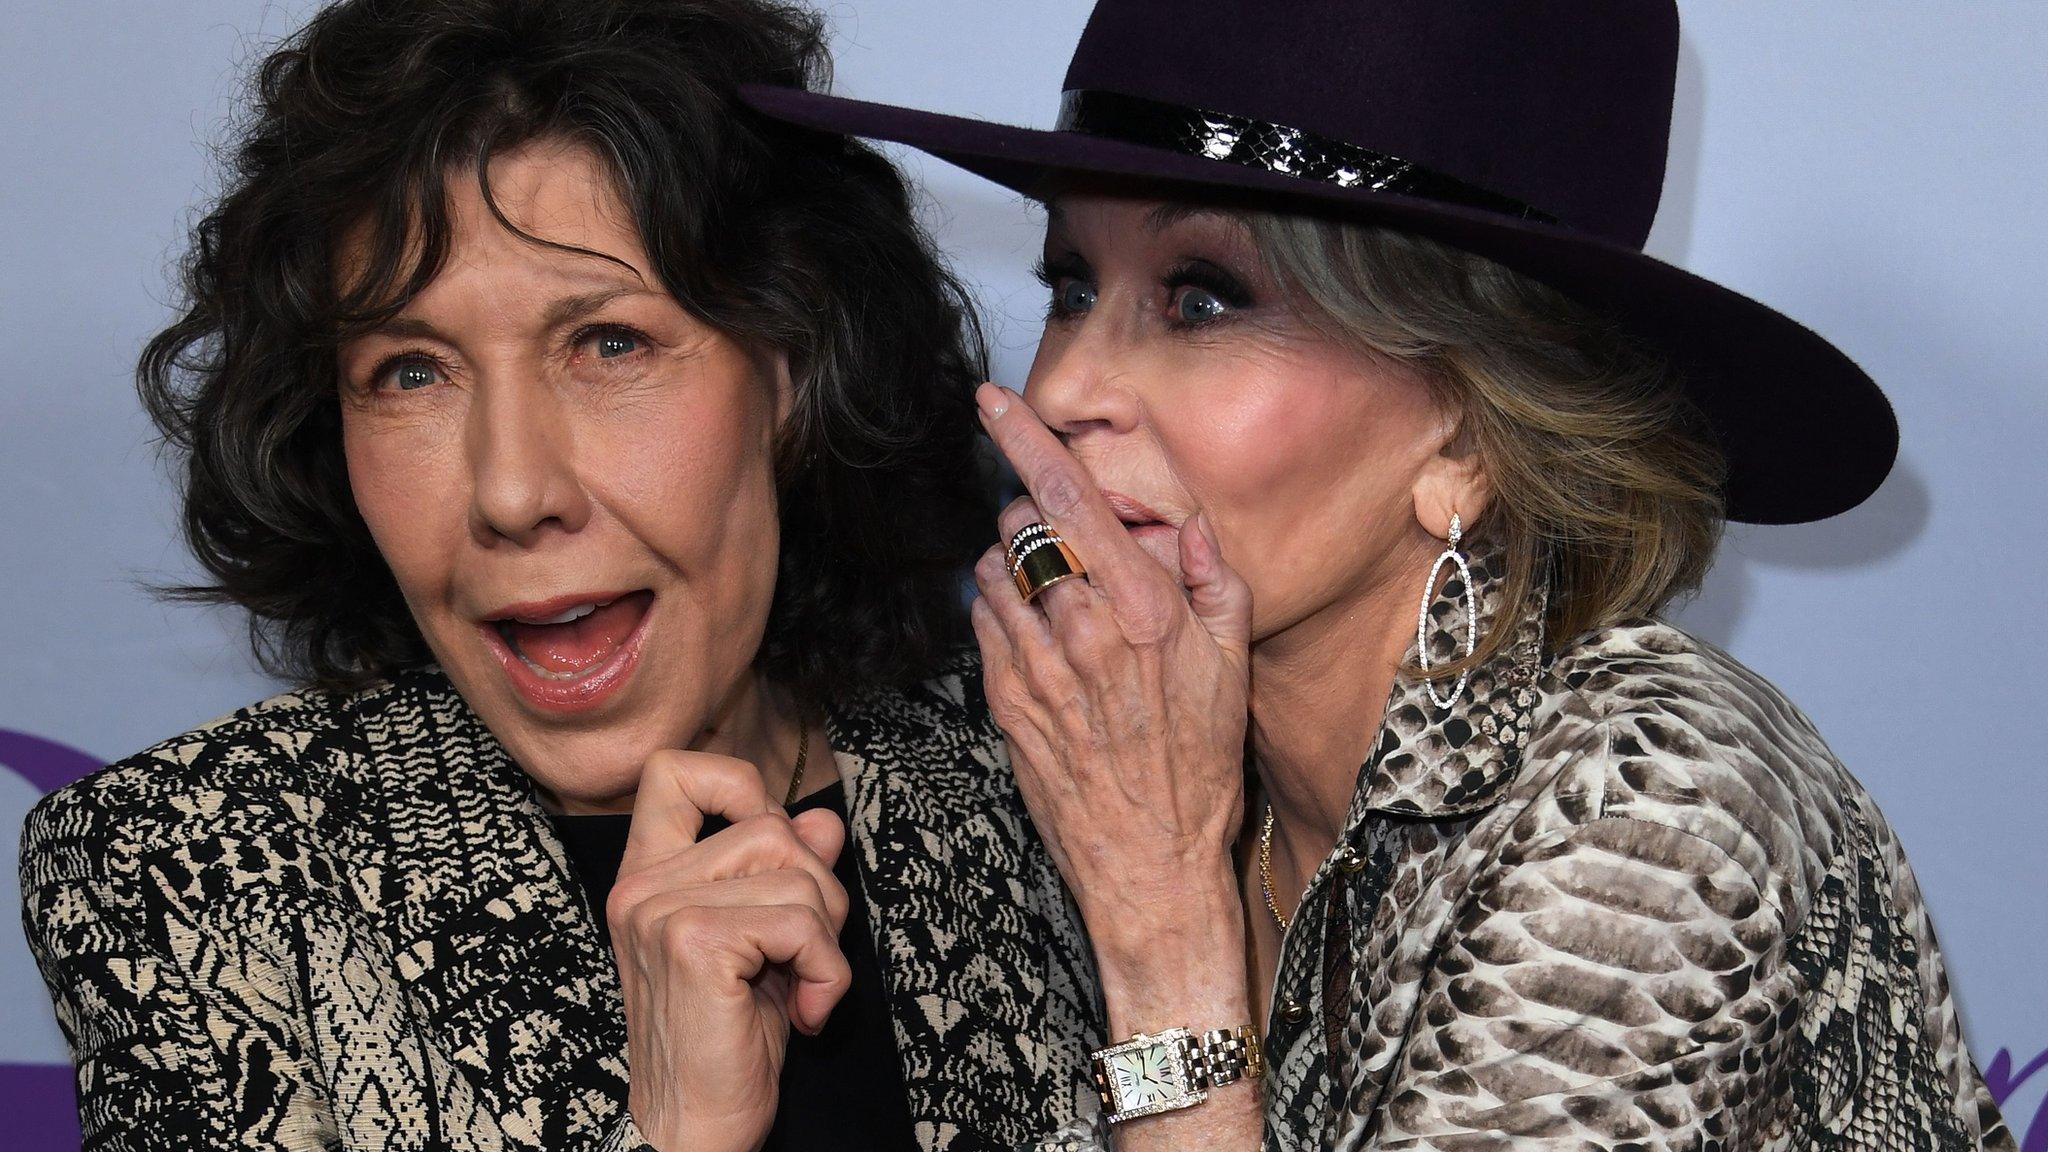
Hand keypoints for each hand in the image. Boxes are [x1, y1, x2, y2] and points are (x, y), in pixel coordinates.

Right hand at [606, 750, 851, 1151]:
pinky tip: (807, 1013)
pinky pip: (800, 922)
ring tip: (803, 988)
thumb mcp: (766, 946)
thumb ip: (786, 875)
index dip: (741, 787)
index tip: (773, 847)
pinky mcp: (694, 944)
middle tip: (803, 956)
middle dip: (818, 889)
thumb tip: (823, 819)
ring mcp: (662, 912)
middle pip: (771, 825)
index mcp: (648, 879)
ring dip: (826, 937)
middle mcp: (643, 888)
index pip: (675, 772)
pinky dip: (827, 969)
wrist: (693, 1132)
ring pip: (796, 872)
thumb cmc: (727, 1045)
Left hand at [967, 384, 1253, 962]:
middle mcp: (1083, 627)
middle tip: (1067, 551)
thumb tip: (1187, 524)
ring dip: (1014, 570)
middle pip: (1020, 525)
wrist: (1150, 861)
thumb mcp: (1234, 666)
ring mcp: (1035, 664)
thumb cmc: (1200, 763)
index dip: (1024, 437)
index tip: (990, 400)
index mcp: (1144, 606)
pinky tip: (1040, 644)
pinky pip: (981, 623)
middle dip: (1035, 520)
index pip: (1070, 497)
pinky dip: (1000, 615)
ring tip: (1056, 605)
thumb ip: (1215, 580)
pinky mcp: (1003, 699)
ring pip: (991, 571)